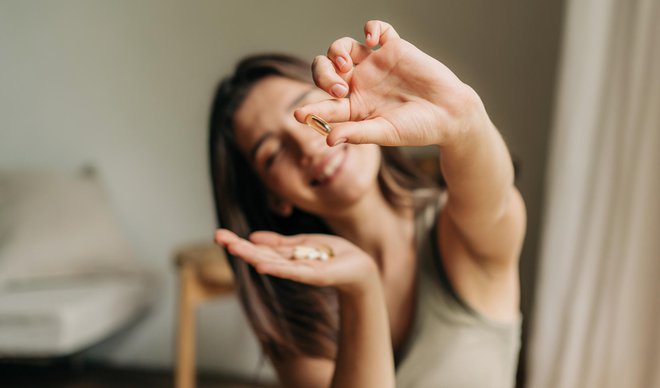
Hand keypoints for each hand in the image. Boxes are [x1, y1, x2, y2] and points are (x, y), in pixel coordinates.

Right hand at [215, 229, 379, 295]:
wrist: (360, 267)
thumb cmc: (334, 255)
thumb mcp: (304, 243)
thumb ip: (280, 243)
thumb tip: (253, 237)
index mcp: (286, 255)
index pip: (258, 248)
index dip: (239, 241)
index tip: (219, 234)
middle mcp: (289, 264)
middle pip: (259, 254)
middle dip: (239, 246)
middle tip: (217, 236)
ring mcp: (300, 271)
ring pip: (272, 262)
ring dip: (251, 254)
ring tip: (233, 247)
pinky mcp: (314, 275)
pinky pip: (292, 271)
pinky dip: (277, 268)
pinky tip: (261, 264)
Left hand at [294, 20, 488, 147]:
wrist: (450, 114)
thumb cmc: (418, 128)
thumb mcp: (385, 133)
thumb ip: (357, 134)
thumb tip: (328, 139)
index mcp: (354, 107)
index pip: (324, 105)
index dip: (310, 109)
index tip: (298, 115)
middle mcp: (359, 83)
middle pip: (326, 70)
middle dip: (323, 76)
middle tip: (338, 89)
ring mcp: (375, 64)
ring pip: (342, 48)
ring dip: (336, 52)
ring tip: (346, 65)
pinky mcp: (394, 48)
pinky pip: (377, 29)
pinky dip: (371, 27)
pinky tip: (373, 39)